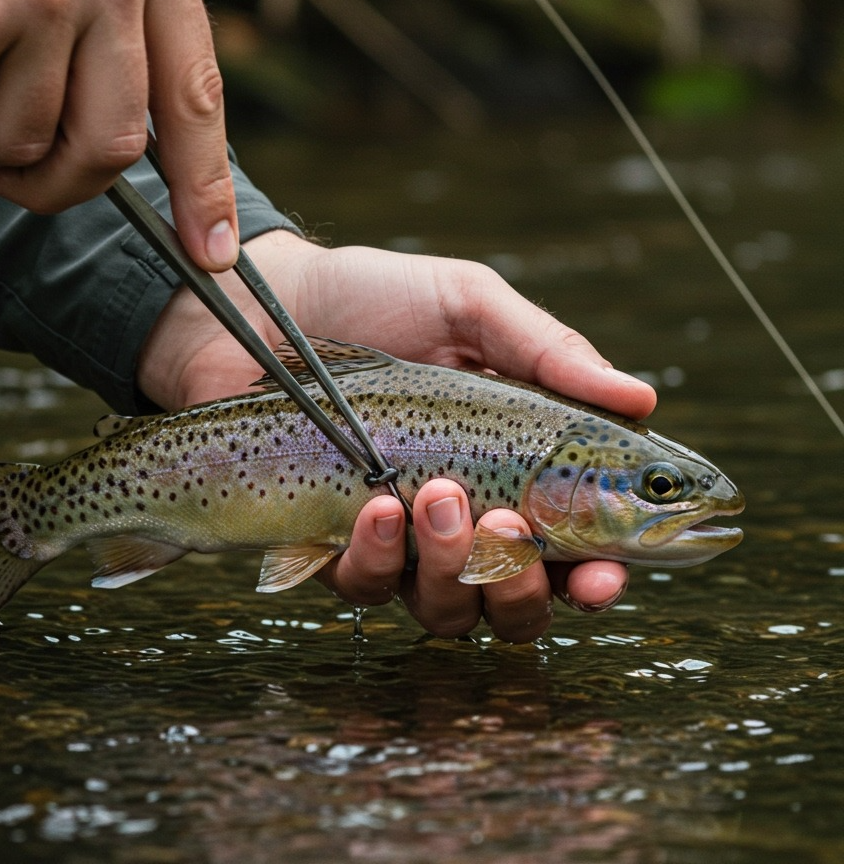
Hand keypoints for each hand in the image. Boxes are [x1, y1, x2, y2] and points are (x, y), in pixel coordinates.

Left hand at [139, 229, 655, 639]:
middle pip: (516, 603)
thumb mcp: (468, 306)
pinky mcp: (329, 545)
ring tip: (435, 495)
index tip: (605, 575)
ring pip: (445, 610)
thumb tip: (643, 399)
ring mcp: (394, 538)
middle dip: (521, 585)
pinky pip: (365, 588)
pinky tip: (375, 506)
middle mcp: (461, 514)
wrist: (263, 305)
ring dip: (450, 567)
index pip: (572, 545)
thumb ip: (549, 352)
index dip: (597, 577)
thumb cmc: (371, 297)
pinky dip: (377, 558)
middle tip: (505, 524)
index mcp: (510, 463)